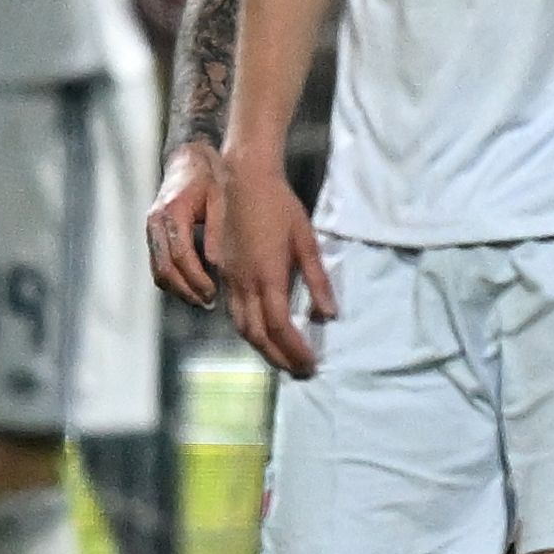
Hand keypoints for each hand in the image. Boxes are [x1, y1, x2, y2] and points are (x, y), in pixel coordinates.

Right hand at [147, 142, 227, 306]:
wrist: (189, 159)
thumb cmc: (209, 176)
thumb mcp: (220, 198)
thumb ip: (217, 230)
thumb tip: (215, 264)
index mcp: (173, 212)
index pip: (181, 256)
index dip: (196, 278)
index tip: (213, 292)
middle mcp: (155, 222)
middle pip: (164, 269)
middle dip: (186, 290)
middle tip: (208, 302)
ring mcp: (150, 228)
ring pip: (158, 270)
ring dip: (178, 289)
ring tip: (201, 299)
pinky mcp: (152, 233)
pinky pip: (158, 263)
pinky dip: (172, 279)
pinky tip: (191, 286)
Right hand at [215, 154, 334, 377]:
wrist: (245, 181)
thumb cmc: (281, 207)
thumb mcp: (307, 242)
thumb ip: (318, 281)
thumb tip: (328, 314)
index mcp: (267, 276)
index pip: (280, 326)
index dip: (295, 349)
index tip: (311, 364)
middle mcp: (244, 282)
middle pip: (256, 334)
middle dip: (278, 357)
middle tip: (299, 372)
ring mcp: (230, 277)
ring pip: (241, 325)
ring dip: (262, 347)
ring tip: (283, 360)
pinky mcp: (225, 270)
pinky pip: (234, 310)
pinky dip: (249, 328)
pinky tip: (262, 332)